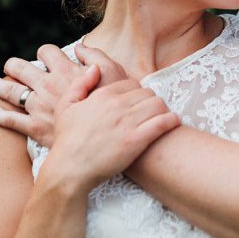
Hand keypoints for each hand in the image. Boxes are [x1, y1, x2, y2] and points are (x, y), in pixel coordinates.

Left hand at [0, 42, 129, 146]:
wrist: (109, 136)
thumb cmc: (116, 103)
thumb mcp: (113, 71)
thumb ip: (95, 55)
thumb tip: (79, 47)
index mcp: (64, 70)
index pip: (46, 51)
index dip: (44, 53)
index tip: (44, 58)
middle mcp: (47, 85)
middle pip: (20, 68)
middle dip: (13, 66)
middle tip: (10, 67)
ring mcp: (39, 106)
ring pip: (10, 91)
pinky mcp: (35, 127)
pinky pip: (11, 120)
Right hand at [42, 79, 180, 190]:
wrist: (69, 170)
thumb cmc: (67, 140)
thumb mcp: (65, 106)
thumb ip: (80, 83)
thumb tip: (96, 68)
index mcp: (103, 95)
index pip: (132, 84)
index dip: (137, 93)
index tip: (137, 103)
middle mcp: (116, 105)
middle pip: (147, 93)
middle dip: (151, 101)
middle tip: (151, 112)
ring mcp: (127, 122)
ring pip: (158, 104)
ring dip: (163, 109)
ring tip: (163, 117)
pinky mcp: (136, 141)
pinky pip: (162, 123)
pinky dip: (171, 121)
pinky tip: (173, 122)